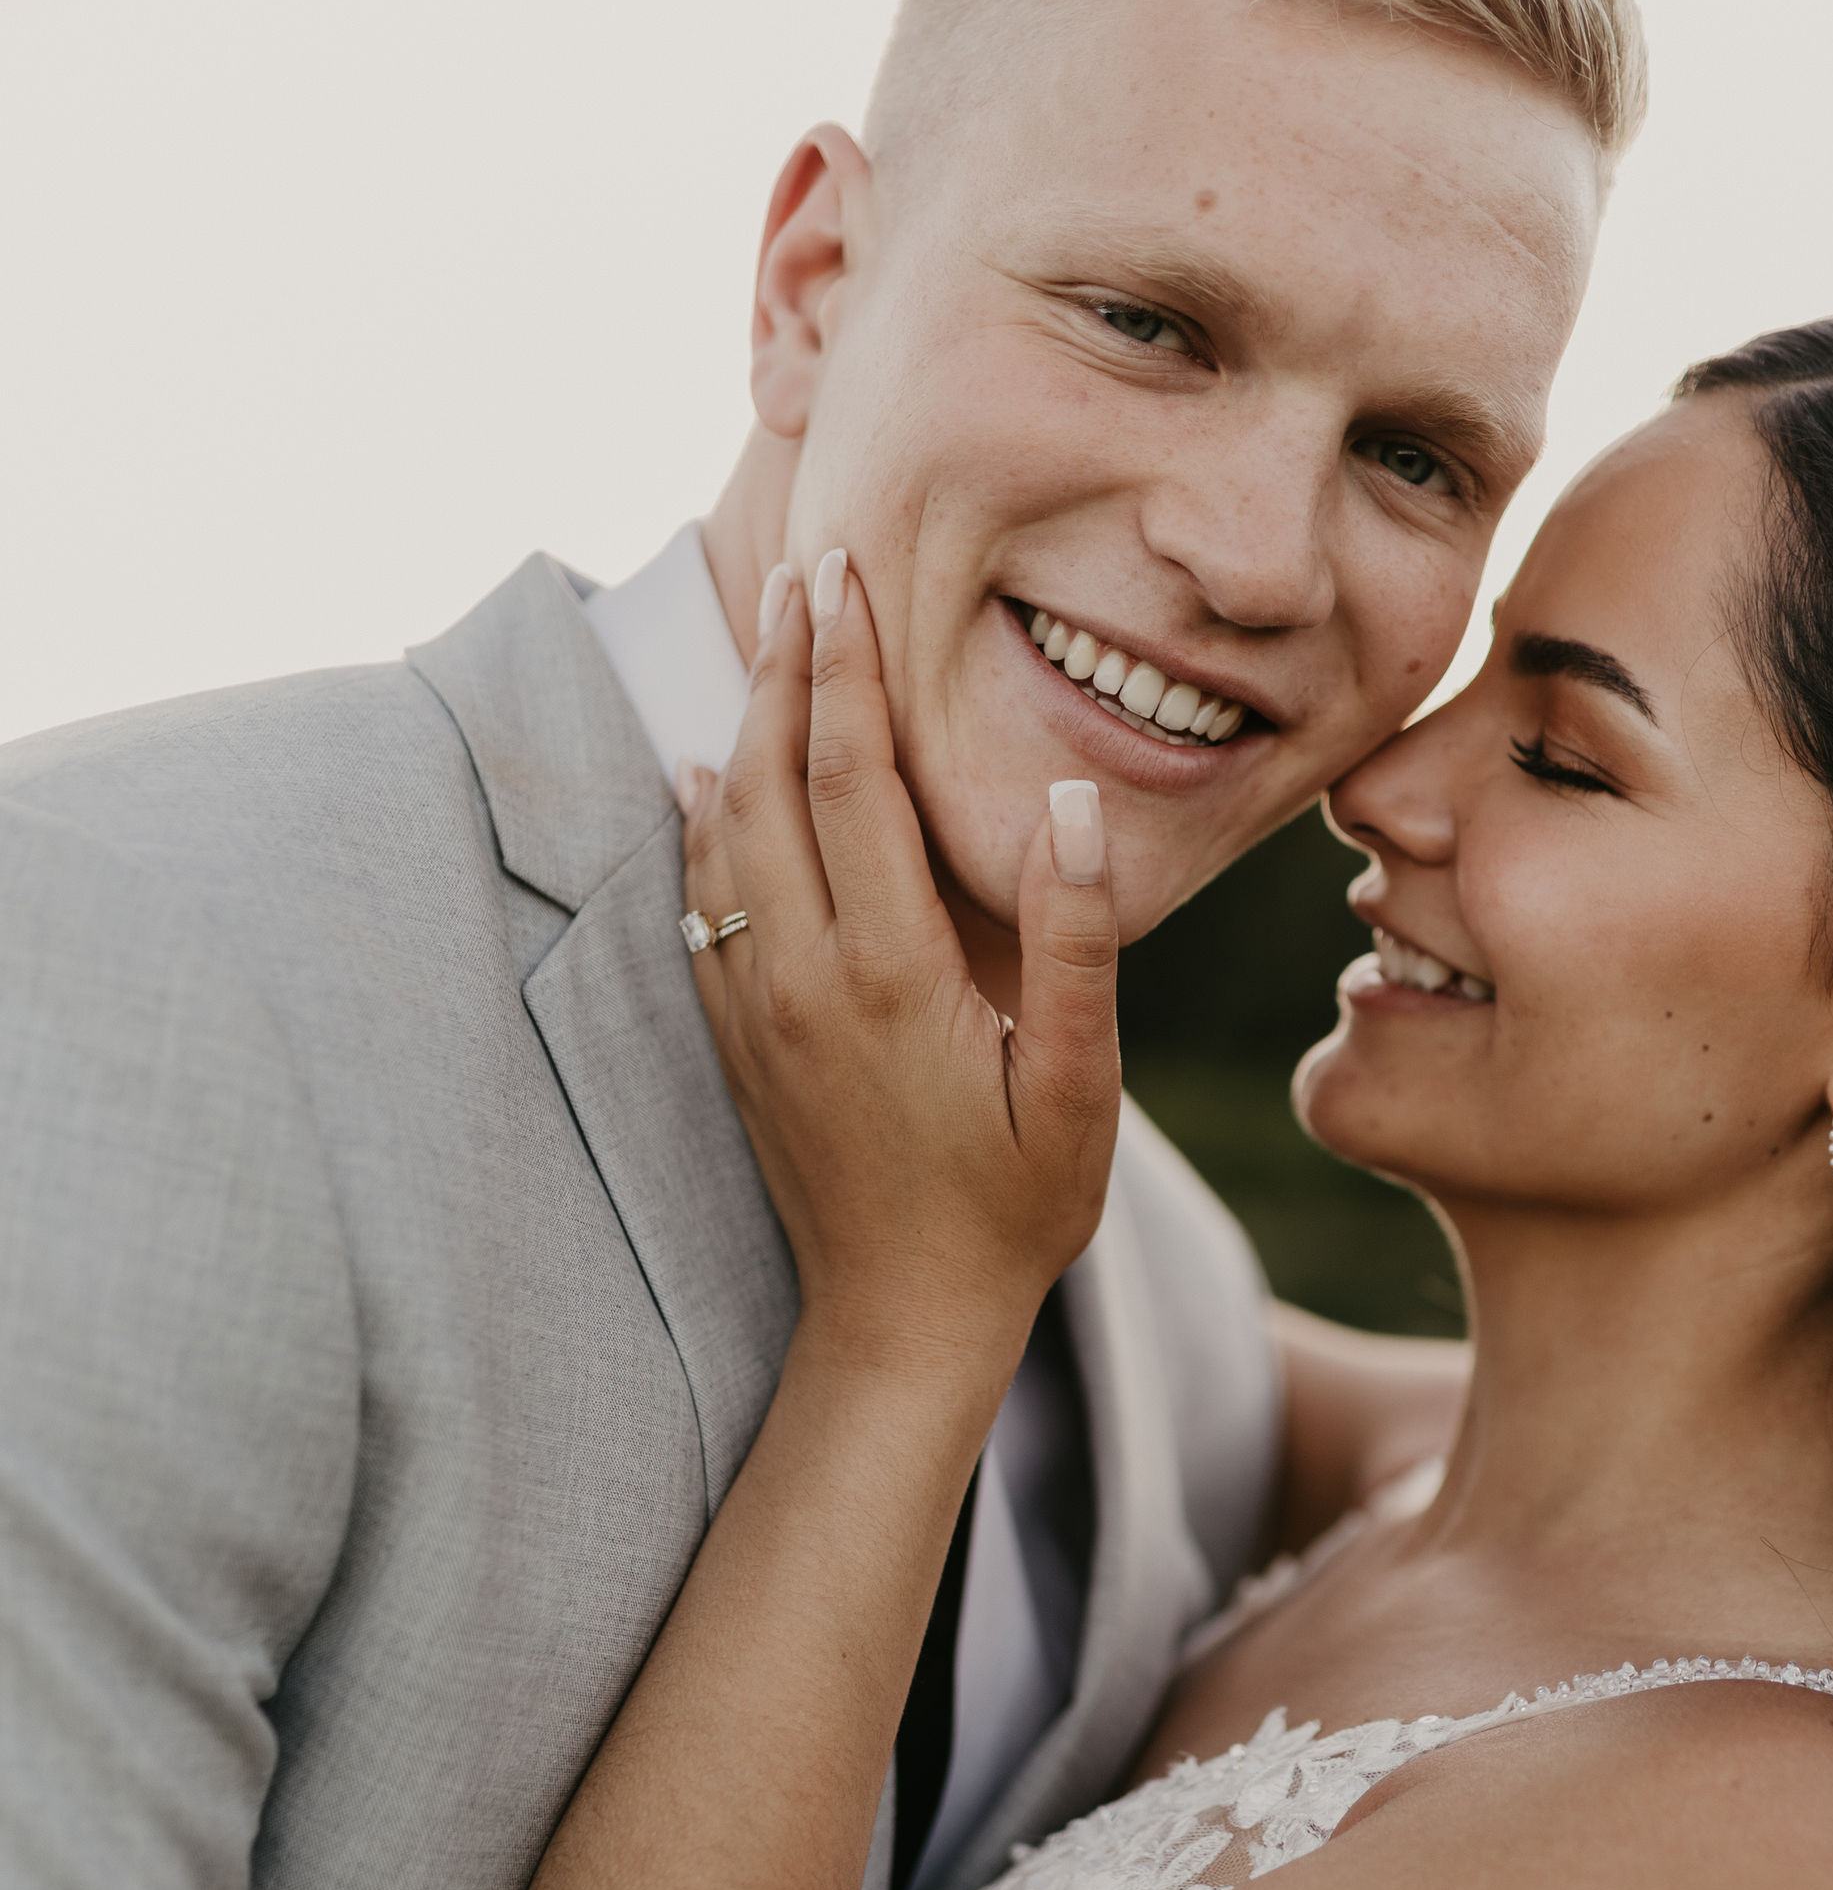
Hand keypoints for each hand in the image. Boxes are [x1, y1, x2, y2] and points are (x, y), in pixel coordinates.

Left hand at [679, 550, 1120, 1370]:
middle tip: (801, 569)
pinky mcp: (734, 1038)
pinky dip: (703, 818)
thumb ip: (1072, 944)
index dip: (847, 667)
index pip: (854, 777)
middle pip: (772, 779)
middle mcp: (800, 976)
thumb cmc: (1012, 1209)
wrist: (901, 1319)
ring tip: (765, 641)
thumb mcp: (1077, 1089)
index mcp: (889, 972)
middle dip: (786, 665)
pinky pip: (699, 898)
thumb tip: (1069, 805)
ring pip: (722, 831)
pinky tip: (711, 775)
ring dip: (744, 725)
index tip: (846, 575)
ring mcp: (753, 1007)